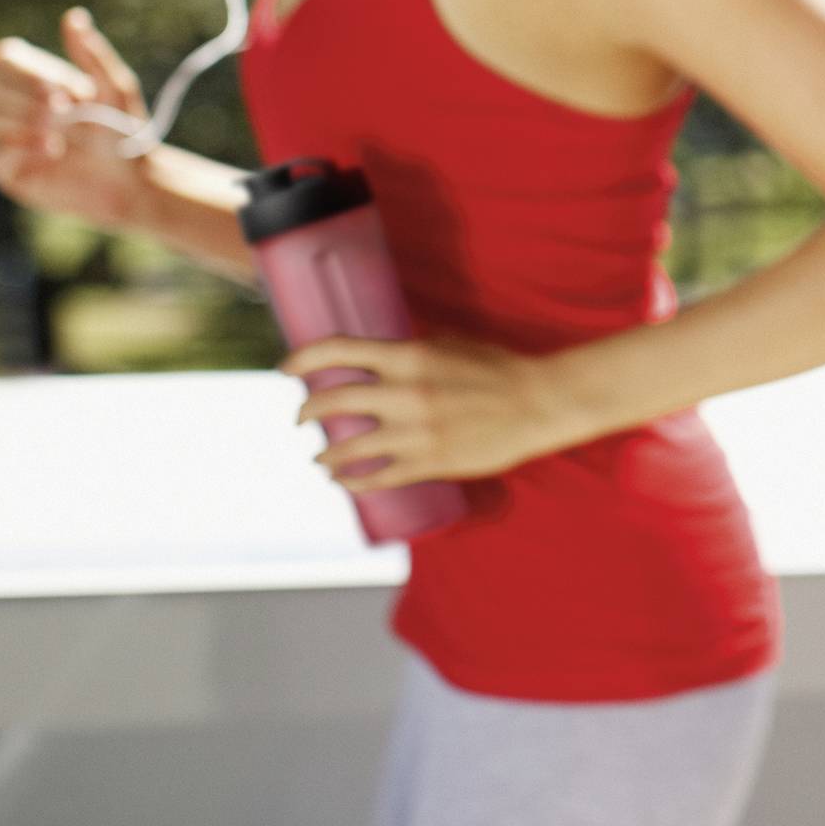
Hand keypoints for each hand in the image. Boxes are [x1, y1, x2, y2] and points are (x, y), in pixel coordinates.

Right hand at [0, 7, 149, 227]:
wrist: (130, 181)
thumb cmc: (124, 131)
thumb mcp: (115, 88)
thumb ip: (92, 54)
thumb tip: (74, 15)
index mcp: (37, 78)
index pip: (3, 56)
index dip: (25, 70)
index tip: (63, 89)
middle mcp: (15, 103)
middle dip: (26, 97)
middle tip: (66, 112)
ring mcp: (5, 136)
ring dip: (20, 120)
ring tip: (59, 134)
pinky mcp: (6, 169)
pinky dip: (22, 147)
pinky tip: (54, 151)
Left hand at [282, 333, 597, 488]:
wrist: (539, 404)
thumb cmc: (501, 368)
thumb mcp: (453, 344)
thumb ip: (416, 349)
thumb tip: (386, 352)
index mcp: (409, 357)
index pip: (339, 351)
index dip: (303, 358)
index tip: (285, 369)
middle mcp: (404, 393)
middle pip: (332, 401)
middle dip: (306, 410)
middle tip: (300, 416)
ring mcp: (414, 433)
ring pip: (347, 448)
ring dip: (325, 453)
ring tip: (319, 457)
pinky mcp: (428, 463)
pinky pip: (376, 478)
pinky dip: (352, 481)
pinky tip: (344, 481)